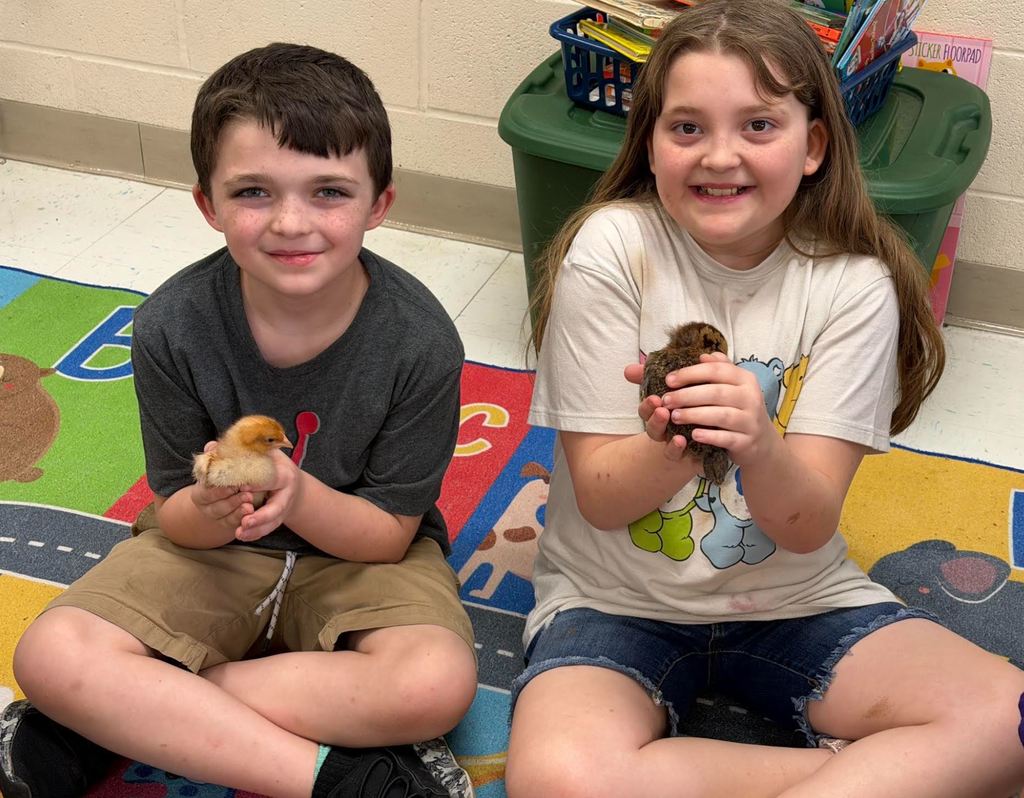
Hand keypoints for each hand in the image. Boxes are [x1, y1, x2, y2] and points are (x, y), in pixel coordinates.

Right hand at [190, 442, 257, 531]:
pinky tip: (252, 514)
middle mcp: (207, 507)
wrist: (238, 487)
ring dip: (238, 512)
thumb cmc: (227, 470)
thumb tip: (212, 446)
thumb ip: (215, 454)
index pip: (206, 493)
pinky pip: (235, 526)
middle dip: (232, 502)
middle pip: (216, 508)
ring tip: (251, 505)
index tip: (234, 485)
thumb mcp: (221, 461)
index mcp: (200, 492)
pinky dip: (243, 520)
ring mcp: (219, 518)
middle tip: (247, 494)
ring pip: (226, 519)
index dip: (219, 490)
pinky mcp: (230, 524)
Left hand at [234, 448, 301, 541]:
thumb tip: (211, 447)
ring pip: (271, 522)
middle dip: (260, 516)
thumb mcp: (261, 453)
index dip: (256, 484)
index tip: (242, 486)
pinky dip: (254, 534)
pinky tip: (242, 535)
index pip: (271, 480)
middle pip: (276, 507)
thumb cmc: (272, 464)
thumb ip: (238, 450)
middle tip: (245, 520)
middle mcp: (286, 493)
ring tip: (239, 532)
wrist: (292, 482)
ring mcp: (283, 508)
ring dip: (256, 529)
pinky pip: (267, 529)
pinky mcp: (278, 519)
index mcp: (284, 474)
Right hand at [624, 363, 689, 460]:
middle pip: (654, 429)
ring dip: (672, 442)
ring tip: (678, 436)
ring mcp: (677, 445)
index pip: (646, 410)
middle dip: (656, 420)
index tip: (654, 398)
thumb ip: (653, 375)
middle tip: (661, 410)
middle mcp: (666, 431)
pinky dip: (681, 451)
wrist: (707, 432)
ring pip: (668, 446)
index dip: (648, 406)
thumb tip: (628, 369)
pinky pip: (686, 457)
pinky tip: (686, 444)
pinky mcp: (693, 455)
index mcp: (659, 413)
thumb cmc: (687, 402)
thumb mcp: (674, 385)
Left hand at [659, 352, 777, 467]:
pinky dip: (710, 436)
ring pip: (721, 415)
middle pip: (716, 393)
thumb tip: (703, 356)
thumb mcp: (734, 385)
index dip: (691, 373)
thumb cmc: (739, 408)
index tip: (668, 380)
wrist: (762, 441)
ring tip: (674, 416)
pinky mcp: (747, 441)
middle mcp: (751, 397)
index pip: (716, 370)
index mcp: (745, 378)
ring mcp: (751, 420)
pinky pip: (727, 438)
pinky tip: (694, 435)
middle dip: (687, 395)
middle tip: (666, 400)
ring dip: (694, 415)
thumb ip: (719, 368)